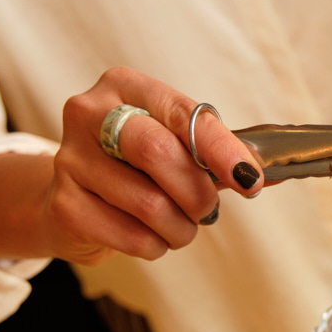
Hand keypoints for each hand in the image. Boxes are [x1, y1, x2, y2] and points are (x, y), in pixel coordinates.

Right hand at [0, 67, 263, 265]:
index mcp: (123, 86)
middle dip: (197, 190)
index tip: (250, 177)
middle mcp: (88, 114)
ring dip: (181, 226)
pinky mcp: (64, 206)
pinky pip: (132, 236)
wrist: (71, 202)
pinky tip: (152, 236)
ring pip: (148, 203)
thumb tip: (267, 175)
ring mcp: (70, 160)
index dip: (220, 147)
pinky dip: (157, 245)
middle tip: (208, 209)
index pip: (181, 113)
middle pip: (156, 151)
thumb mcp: (174, 147)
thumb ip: (216, 157)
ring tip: (180, 226)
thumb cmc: (134, 167)